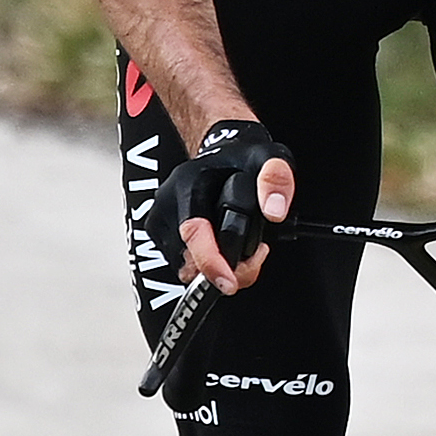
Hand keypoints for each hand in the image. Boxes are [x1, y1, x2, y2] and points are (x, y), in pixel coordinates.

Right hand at [144, 118, 296, 295]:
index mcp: (187, 184)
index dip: (211, 262)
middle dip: (227, 268)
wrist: (221, 153)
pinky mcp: (161, 236)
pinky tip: (226, 247)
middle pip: (190, 258)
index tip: (230, 282)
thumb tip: (274, 212)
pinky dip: (208, 265)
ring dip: (219, 267)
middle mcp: (166, 204)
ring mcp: (160, 221)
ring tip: (244, 246)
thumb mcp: (270, 157)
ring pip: (187, 268)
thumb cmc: (242, 158)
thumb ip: (276, 180)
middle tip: (257, 253)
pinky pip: (185, 265)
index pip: (192, 231)